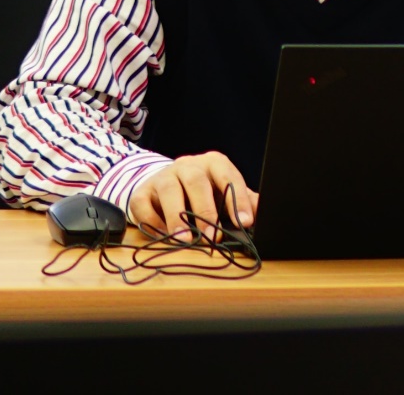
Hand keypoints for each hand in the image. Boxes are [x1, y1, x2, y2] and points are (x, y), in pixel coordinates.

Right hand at [128, 151, 258, 241]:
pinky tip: (163, 236)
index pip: (228, 176)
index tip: (245, 221)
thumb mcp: (225, 193)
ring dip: (177, 217)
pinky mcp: (142, 191)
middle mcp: (187, 165)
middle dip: (205, 210)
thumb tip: (261, 214)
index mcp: (213, 163)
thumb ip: (244, 201)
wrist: (165, 186)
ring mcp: (163, 176)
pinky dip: (153, 223)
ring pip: (169, 190)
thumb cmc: (204, 192)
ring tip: (186, 239)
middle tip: (213, 236)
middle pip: (196, 181)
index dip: (238, 199)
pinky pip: (143, 204)